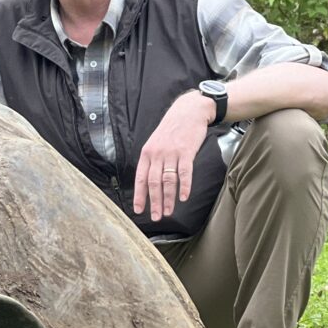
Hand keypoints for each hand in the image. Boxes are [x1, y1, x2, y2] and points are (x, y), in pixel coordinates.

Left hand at [133, 93, 214, 220]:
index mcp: (146, 153)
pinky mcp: (186, 151)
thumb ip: (152, 160)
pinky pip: (185, 172)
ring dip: (168, 198)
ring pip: (168, 180)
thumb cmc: (172, 129)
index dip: (139, 196)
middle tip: (156, 217)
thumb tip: (148, 181)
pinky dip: (184, 186)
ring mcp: (171, 153)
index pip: (140, 178)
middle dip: (154, 202)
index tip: (139, 210)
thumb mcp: (155, 142)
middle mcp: (157, 154)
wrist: (189, 111)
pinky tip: (183, 197)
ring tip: (168, 212)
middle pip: (153, 183)